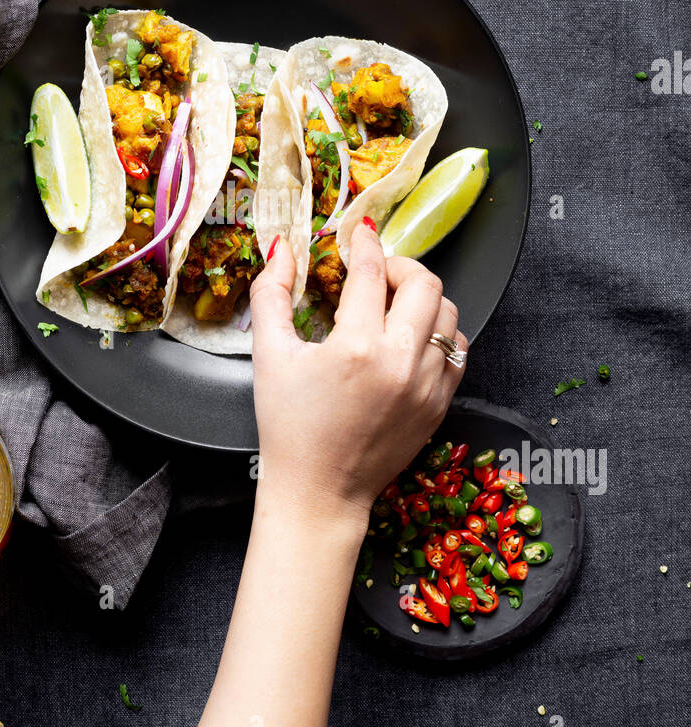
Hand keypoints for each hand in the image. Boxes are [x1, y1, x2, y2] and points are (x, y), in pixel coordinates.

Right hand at [250, 220, 466, 529]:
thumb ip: (272, 295)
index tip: (359, 234)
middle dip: (400, 266)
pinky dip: (438, 334)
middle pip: (425, 283)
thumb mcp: (269, 356)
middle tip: (377, 273)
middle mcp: (400, 362)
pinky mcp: (439, 404)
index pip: (371, 272)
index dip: (364, 245)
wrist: (320, 492)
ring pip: (448, 313)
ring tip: (393, 306)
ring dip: (422, 299)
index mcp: (356, 347)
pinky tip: (410, 338)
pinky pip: (456, 350)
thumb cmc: (289, 427)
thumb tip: (282, 249)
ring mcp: (426, 385)